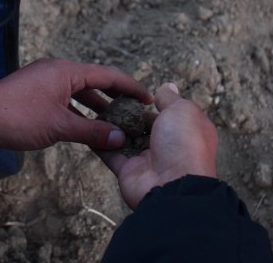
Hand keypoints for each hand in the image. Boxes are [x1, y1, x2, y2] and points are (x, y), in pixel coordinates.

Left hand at [0, 59, 152, 150]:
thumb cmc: (16, 116)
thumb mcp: (59, 126)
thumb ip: (92, 131)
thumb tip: (119, 137)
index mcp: (67, 71)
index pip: (108, 75)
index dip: (131, 87)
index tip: (148, 99)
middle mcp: (57, 72)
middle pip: (95, 83)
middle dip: (115, 99)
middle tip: (134, 114)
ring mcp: (44, 84)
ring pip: (78, 95)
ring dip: (95, 109)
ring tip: (114, 124)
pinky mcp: (34, 96)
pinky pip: (64, 102)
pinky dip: (77, 114)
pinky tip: (85, 130)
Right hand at [97, 83, 217, 208]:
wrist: (173, 185)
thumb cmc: (184, 143)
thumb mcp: (182, 111)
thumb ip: (170, 99)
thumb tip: (166, 87)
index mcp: (184, 131)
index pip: (167, 114)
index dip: (152, 104)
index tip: (134, 94)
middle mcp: (167, 145)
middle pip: (143, 126)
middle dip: (127, 114)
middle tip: (109, 99)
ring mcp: (146, 159)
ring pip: (125, 138)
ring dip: (112, 126)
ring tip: (95, 108)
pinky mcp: (127, 170)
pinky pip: (110, 154)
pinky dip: (100, 142)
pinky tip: (88, 127)